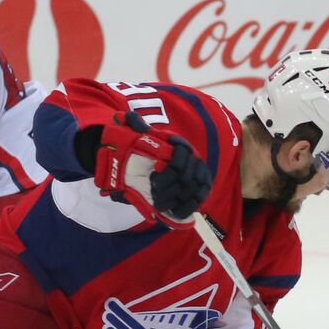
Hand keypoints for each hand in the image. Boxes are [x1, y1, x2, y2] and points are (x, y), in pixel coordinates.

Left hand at [95, 112, 210, 227]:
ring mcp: (202, 175)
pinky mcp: (205, 189)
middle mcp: (195, 159)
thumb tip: (123, 116)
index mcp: (182, 145)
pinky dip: (186, 208)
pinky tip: (174, 212)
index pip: (179, 154)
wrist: (171, 164)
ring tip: (159, 204)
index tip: (154, 174)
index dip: (167, 167)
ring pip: (191, 189)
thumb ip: (138, 128)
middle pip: (184, 175)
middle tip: (153, 192)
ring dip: (174, 198)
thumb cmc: (157, 152)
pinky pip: (199, 199)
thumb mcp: (148, 138)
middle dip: (168, 186)